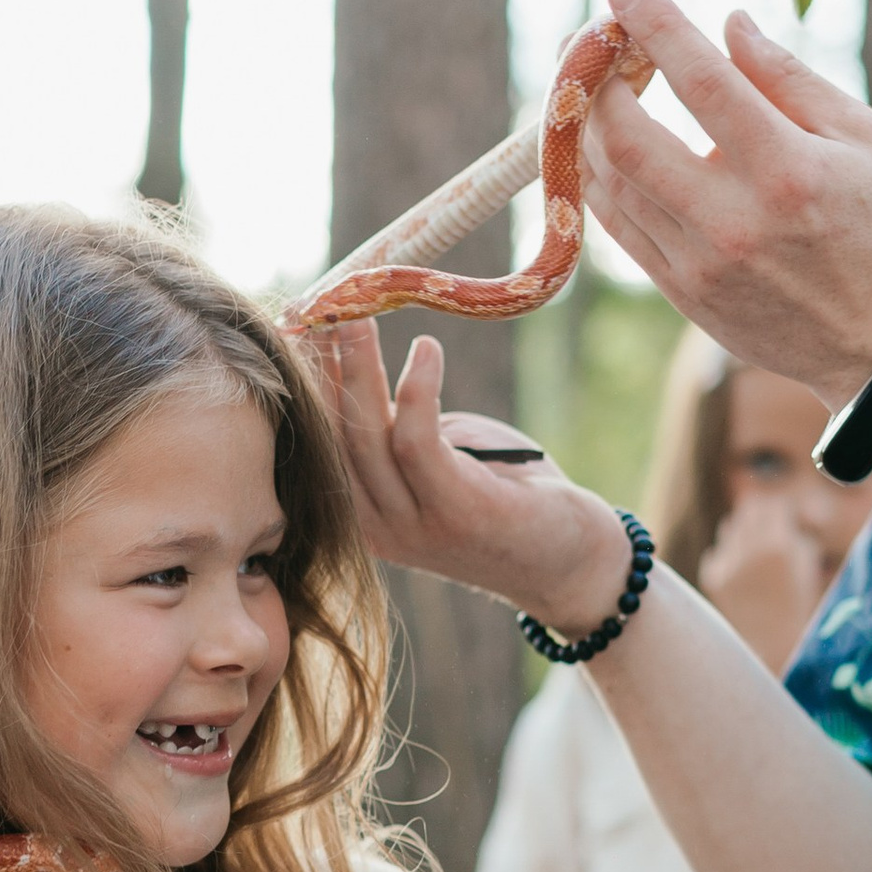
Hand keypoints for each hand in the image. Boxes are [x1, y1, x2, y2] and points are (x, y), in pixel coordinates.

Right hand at [314, 322, 631, 628]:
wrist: (569, 565)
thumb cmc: (507, 501)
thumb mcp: (440, 464)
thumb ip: (398, 431)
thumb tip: (362, 368)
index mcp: (363, 516)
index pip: (319, 442)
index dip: (307, 380)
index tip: (302, 324)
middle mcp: (376, 527)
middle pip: (333, 435)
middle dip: (322, 365)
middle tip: (323, 306)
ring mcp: (413, 526)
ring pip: (368, 435)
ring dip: (358, 368)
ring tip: (359, 314)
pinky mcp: (456, 512)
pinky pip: (417, 442)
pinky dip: (417, 389)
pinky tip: (425, 349)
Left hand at [582, 0, 871, 403]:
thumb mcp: (859, 137)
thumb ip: (788, 76)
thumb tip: (726, 22)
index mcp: (786, 168)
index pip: (701, 79)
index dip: (655, 24)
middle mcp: (734, 219)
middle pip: (626, 136)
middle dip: (597, 79)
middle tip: (595, 44)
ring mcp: (699, 263)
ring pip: (609, 181)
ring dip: (589, 125)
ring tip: (595, 87)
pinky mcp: (681, 293)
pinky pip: (617, 224)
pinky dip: (599, 175)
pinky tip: (603, 142)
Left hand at [698, 491, 832, 673]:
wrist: (771, 650)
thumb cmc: (799, 609)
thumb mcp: (809, 567)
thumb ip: (800, 534)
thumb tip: (793, 513)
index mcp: (780, 546)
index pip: (773, 505)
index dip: (780, 511)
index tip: (785, 518)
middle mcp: (750, 550)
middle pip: (749, 510)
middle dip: (760, 517)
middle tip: (769, 531)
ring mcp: (727, 563)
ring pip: (730, 526)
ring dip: (742, 533)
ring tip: (755, 556)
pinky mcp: (711, 577)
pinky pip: (718, 551)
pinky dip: (728, 556)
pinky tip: (740, 577)